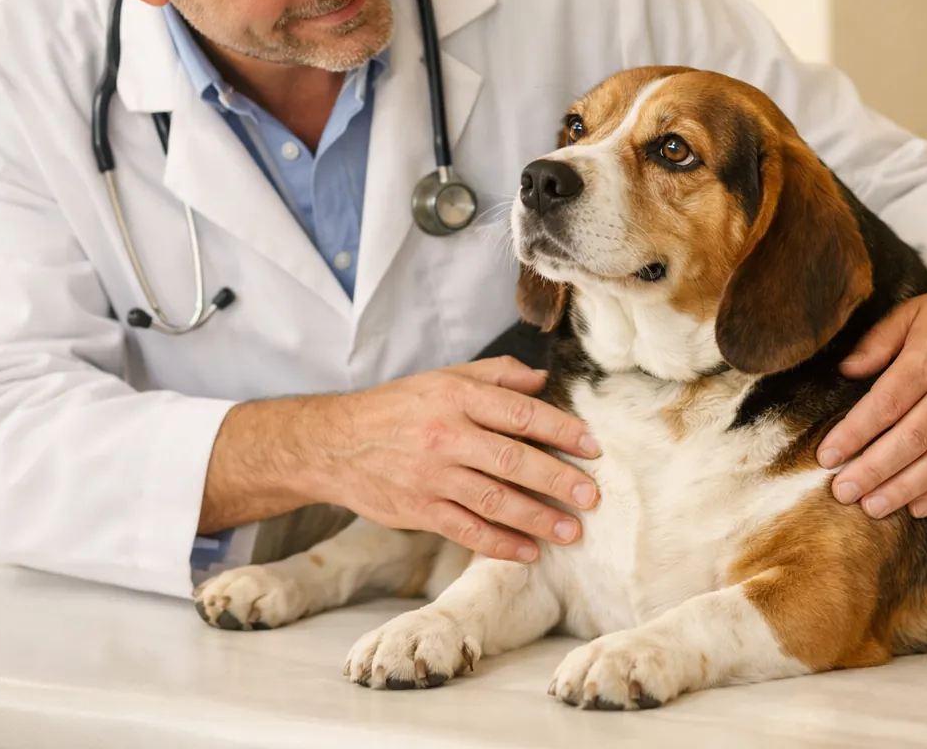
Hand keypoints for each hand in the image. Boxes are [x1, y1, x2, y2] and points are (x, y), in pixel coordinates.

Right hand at [302, 356, 600, 562]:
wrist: (334, 443)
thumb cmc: (397, 407)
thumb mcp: (444, 377)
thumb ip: (496, 375)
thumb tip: (543, 380)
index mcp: (456, 397)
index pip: (520, 413)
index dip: (561, 430)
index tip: (593, 447)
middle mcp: (445, 435)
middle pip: (512, 459)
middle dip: (557, 480)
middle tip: (591, 496)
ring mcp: (431, 476)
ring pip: (494, 500)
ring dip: (537, 518)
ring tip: (571, 532)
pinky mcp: (418, 510)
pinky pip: (466, 530)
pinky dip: (500, 543)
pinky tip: (528, 551)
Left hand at [816, 262, 926, 519]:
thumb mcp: (908, 313)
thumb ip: (875, 343)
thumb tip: (845, 372)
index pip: (887, 403)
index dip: (855, 433)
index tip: (827, 455)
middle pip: (912, 439)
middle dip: (874, 470)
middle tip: (843, 491)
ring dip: (905, 488)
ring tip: (872, 506)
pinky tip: (916, 507)